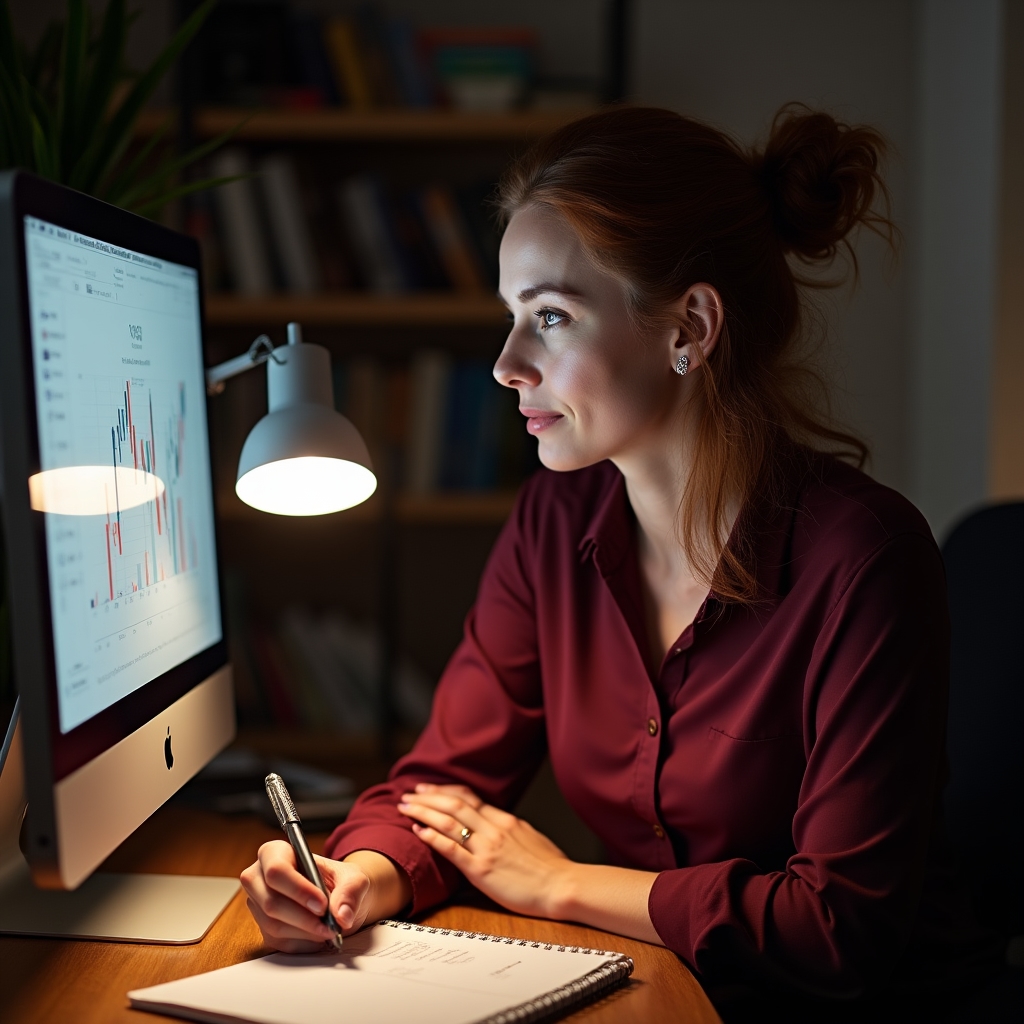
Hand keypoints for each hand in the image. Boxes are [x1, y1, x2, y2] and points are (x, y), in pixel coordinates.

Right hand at [240, 842, 407, 952]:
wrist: (339, 900)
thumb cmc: (340, 881)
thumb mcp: (354, 878)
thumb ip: (351, 891)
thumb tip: (342, 915)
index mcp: (275, 853)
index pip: (276, 870)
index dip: (298, 889)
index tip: (322, 904)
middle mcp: (259, 878)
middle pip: (271, 902)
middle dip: (303, 917)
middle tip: (329, 923)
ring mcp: (258, 905)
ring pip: (274, 925)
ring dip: (306, 932)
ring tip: (329, 929)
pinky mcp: (264, 929)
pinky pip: (279, 942)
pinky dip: (303, 943)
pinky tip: (319, 936)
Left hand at [397, 783, 574, 918]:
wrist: (562, 885)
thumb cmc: (552, 868)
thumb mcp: (530, 839)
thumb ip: (509, 831)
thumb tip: (496, 826)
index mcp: (506, 820)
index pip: (469, 798)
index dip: (445, 792)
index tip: (428, 789)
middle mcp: (494, 829)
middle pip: (454, 805)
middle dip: (428, 797)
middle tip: (408, 794)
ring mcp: (487, 848)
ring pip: (448, 822)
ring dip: (424, 812)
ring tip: (405, 808)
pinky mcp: (482, 870)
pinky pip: (452, 849)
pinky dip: (432, 837)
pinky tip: (418, 831)